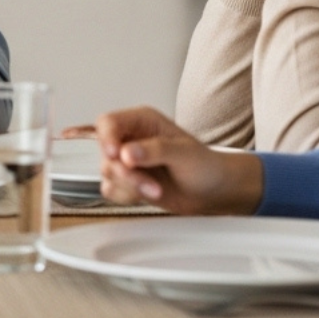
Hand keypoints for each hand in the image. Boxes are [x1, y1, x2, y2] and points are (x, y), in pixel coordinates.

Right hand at [95, 107, 263, 214]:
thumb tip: (127, 152)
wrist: (213, 192)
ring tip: (155, 190)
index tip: (116, 154)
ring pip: (107, 172)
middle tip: (147, 184)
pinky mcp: (127, 181)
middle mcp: (131, 139)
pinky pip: (110, 189)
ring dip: (129, 186)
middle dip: (125, 172)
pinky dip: (126, 196)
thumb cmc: (205, 165)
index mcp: (142, 121)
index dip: (107, 138)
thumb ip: (155, 150)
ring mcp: (127, 161)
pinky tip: (147, 194)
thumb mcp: (184, 153)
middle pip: (106, 151)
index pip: (109, 123)